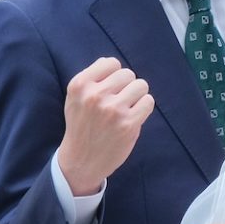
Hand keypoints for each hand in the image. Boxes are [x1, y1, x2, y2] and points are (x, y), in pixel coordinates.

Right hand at [57, 58, 152, 194]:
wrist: (81, 161)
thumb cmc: (82, 125)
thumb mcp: (76, 98)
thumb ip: (92, 79)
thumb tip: (112, 63)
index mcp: (80, 85)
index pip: (111, 62)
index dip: (114, 75)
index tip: (110, 88)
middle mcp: (95, 95)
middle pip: (128, 74)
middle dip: (127, 86)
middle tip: (119, 101)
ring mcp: (112, 110)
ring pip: (141, 85)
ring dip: (137, 96)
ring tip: (127, 108)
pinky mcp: (128, 124)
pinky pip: (148, 102)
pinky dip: (144, 107)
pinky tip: (133, 116)